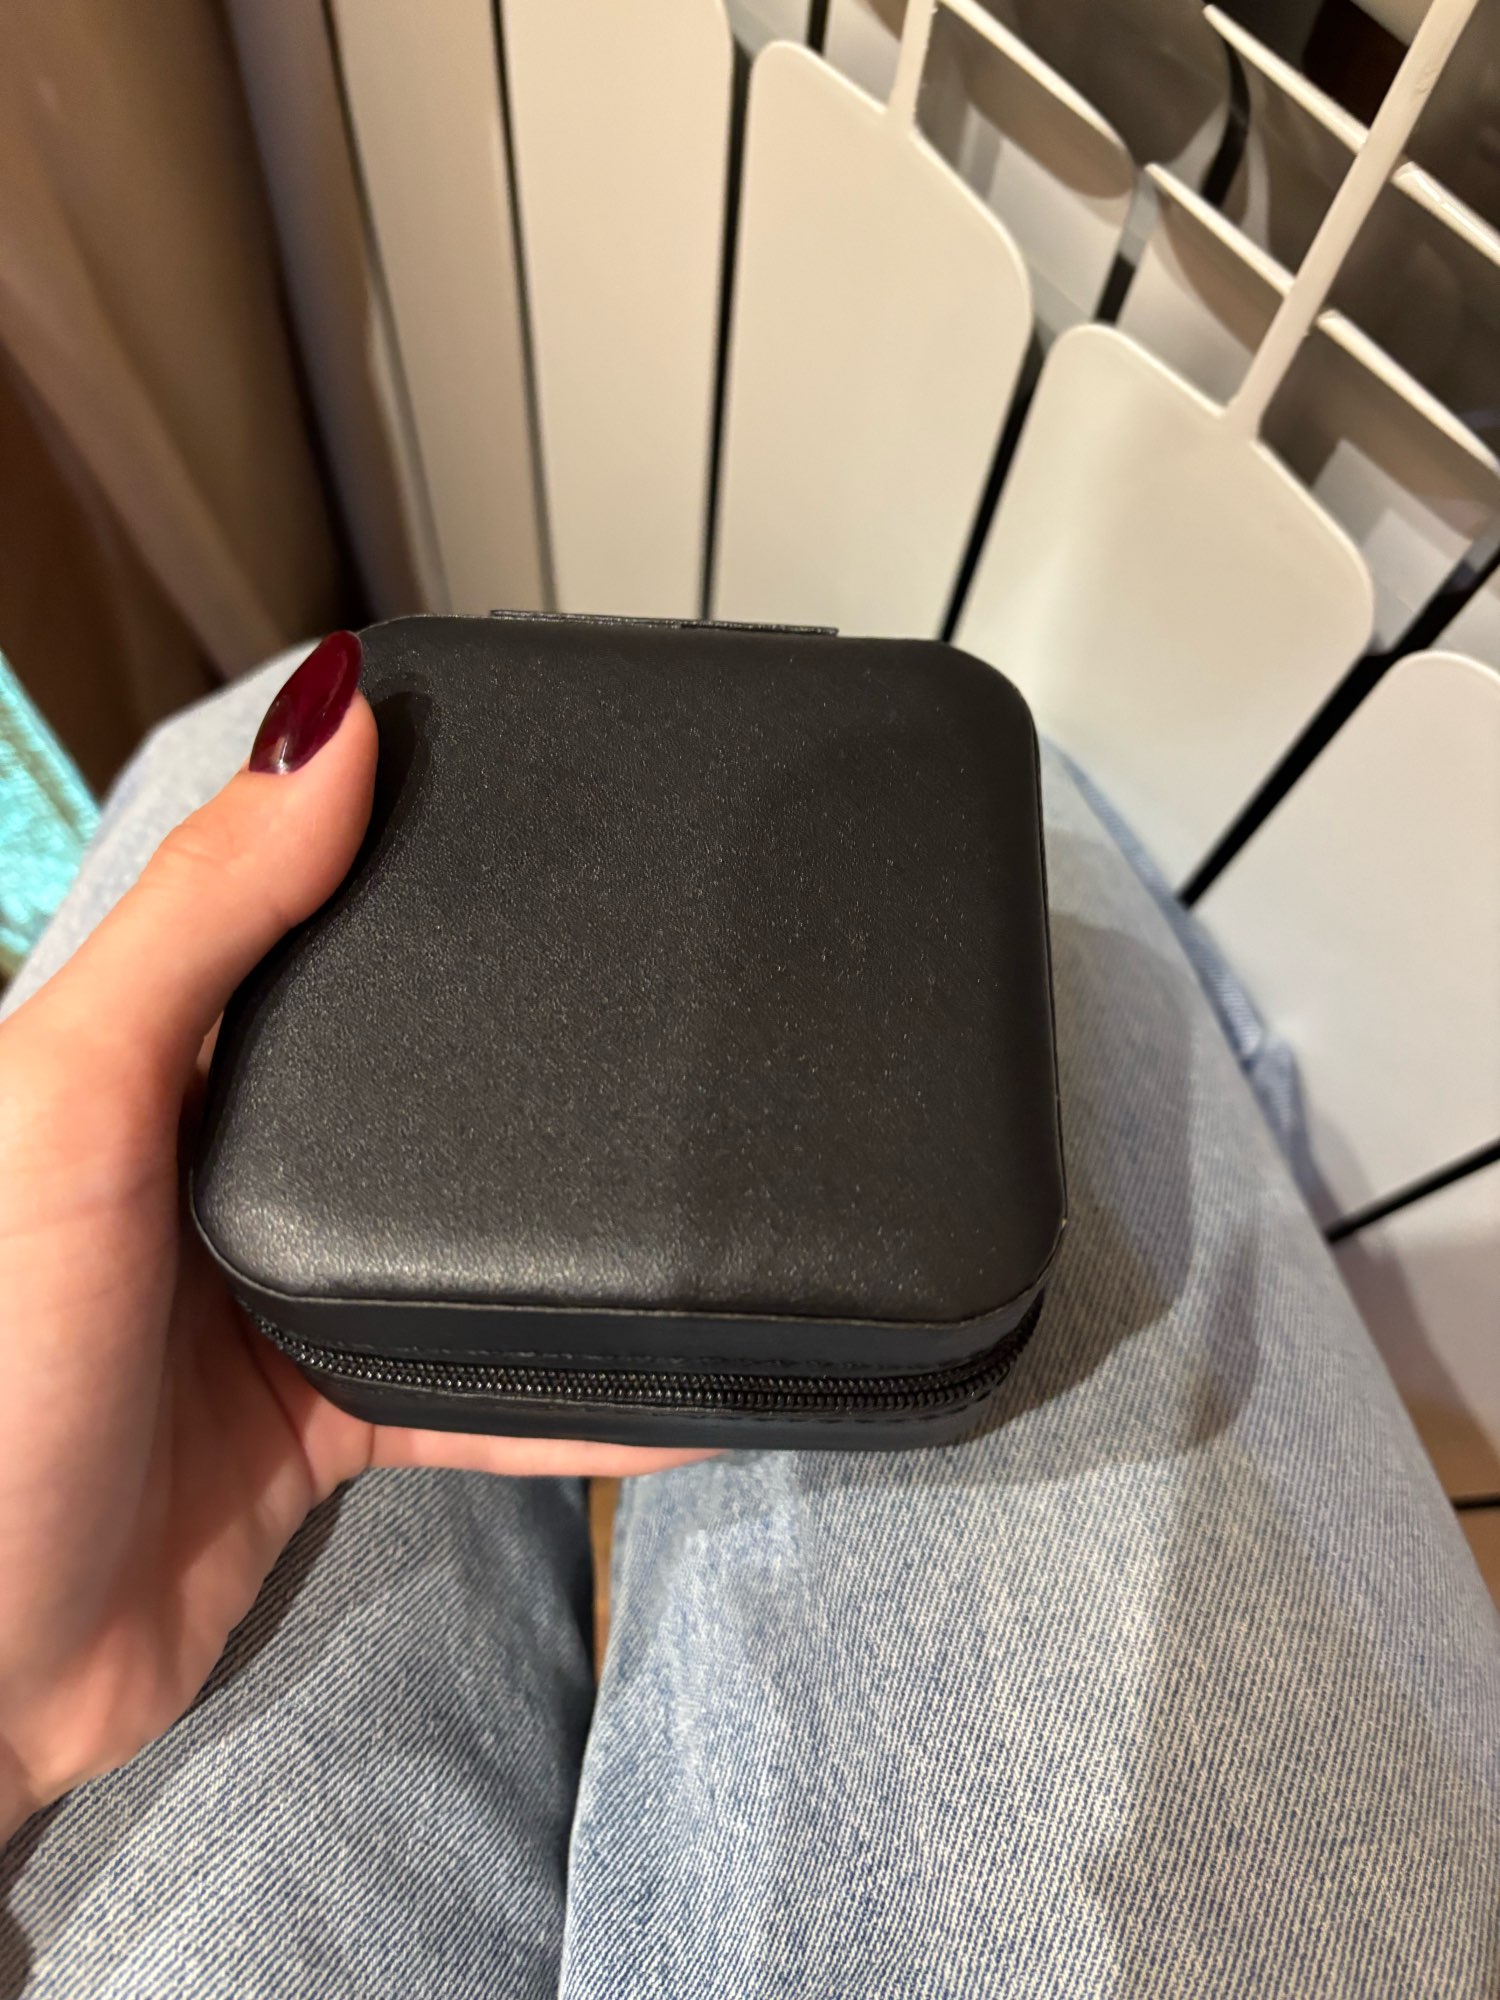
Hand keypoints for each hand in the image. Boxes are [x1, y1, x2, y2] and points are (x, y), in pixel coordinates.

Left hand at [0, 634, 702, 1836]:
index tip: (533, 778)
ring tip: (698, 1155)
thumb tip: (330, 722)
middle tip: (663, 963)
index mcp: (154, 1062)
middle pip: (405, 1071)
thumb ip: (199, 925)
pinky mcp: (338, 1421)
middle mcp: (223, 1166)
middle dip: (519, 1026)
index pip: (295, 912)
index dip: (397, 837)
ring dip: (570, 1215)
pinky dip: (590, 1391)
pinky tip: (692, 1373)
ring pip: (467, 1230)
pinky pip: (494, 1389)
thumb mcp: (71, 1109)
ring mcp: (286, 1298)